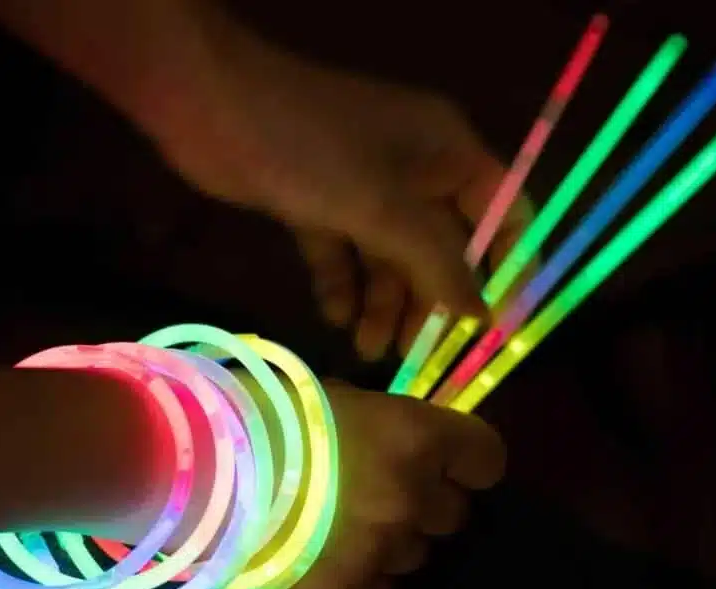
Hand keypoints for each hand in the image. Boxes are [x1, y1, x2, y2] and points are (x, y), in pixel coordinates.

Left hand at [149, 32, 534, 359]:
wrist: (208, 107)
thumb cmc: (312, 151)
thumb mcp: (385, 210)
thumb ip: (438, 265)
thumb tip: (483, 315)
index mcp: (447, 150)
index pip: (503, 211)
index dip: (506, 267)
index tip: (497, 326)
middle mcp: (413, 167)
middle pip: (441, 244)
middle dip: (430, 299)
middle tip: (421, 353)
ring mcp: (361, 184)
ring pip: (388, 254)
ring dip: (382, 302)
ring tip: (368, 349)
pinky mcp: (315, 201)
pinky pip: (342, 251)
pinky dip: (341, 283)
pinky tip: (335, 317)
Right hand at [271, 380, 504, 588]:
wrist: (196, 469)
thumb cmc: (262, 411)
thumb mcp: (332, 397)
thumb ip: (378, 424)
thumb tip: (392, 440)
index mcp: (415, 438)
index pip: (486, 457)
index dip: (468, 459)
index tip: (449, 460)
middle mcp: (411, 499)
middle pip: (452, 514)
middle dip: (424, 500)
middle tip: (379, 487)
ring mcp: (380, 552)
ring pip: (413, 554)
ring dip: (389, 538)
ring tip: (338, 522)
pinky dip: (359, 575)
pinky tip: (322, 553)